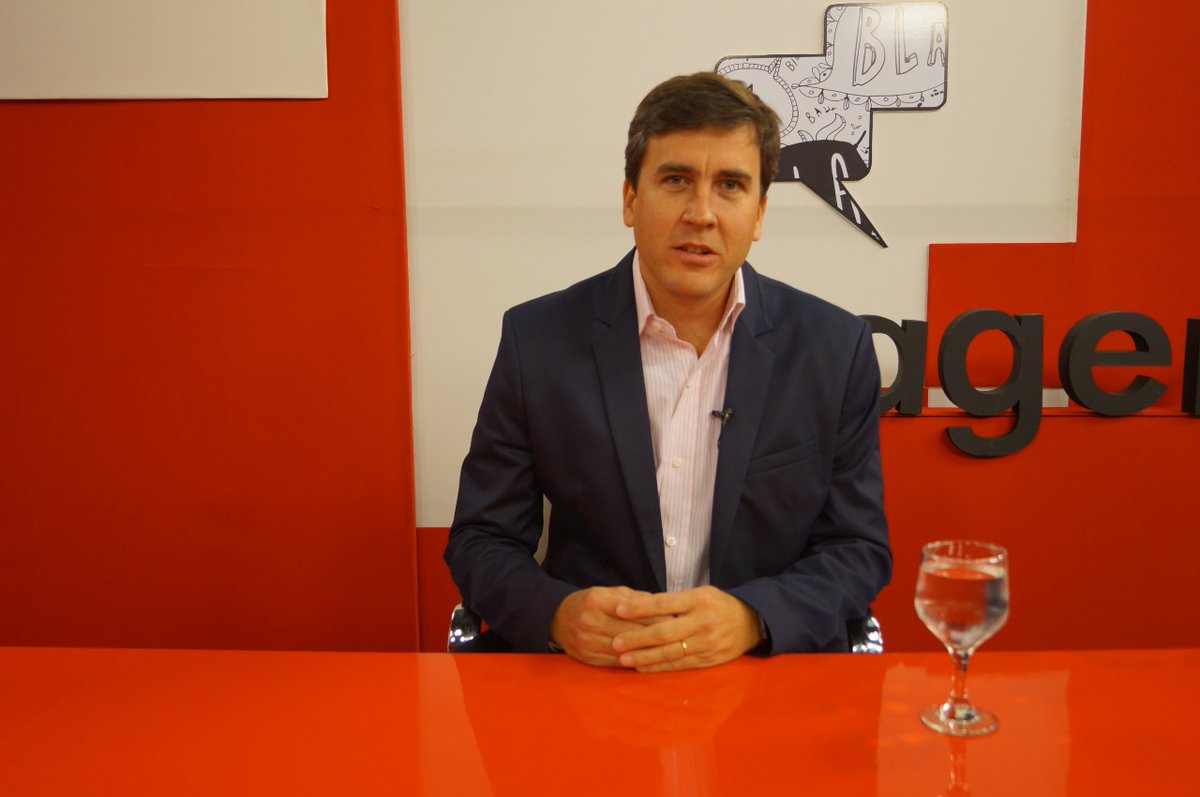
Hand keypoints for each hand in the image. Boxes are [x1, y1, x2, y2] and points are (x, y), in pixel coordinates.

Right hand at [550, 586, 667, 666]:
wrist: (558, 619)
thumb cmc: (590, 603)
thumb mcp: (610, 592)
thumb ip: (635, 599)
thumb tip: (664, 605)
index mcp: (597, 601)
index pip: (633, 610)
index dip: (657, 616)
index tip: (677, 618)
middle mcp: (590, 622)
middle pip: (631, 632)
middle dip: (657, 636)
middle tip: (681, 637)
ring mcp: (588, 643)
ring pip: (625, 651)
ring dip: (649, 653)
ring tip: (671, 651)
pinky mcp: (588, 659)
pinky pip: (617, 663)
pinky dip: (635, 663)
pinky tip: (652, 662)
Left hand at [610, 586, 762, 672]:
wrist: (751, 623)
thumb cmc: (718, 605)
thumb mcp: (700, 593)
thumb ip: (674, 600)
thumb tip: (639, 605)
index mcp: (699, 600)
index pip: (663, 603)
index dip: (640, 607)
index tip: (619, 609)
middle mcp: (703, 622)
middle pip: (664, 632)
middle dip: (637, 638)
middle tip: (615, 642)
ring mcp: (706, 643)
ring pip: (670, 652)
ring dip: (644, 656)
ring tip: (623, 658)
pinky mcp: (708, 660)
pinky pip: (679, 664)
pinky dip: (659, 666)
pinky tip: (642, 667)